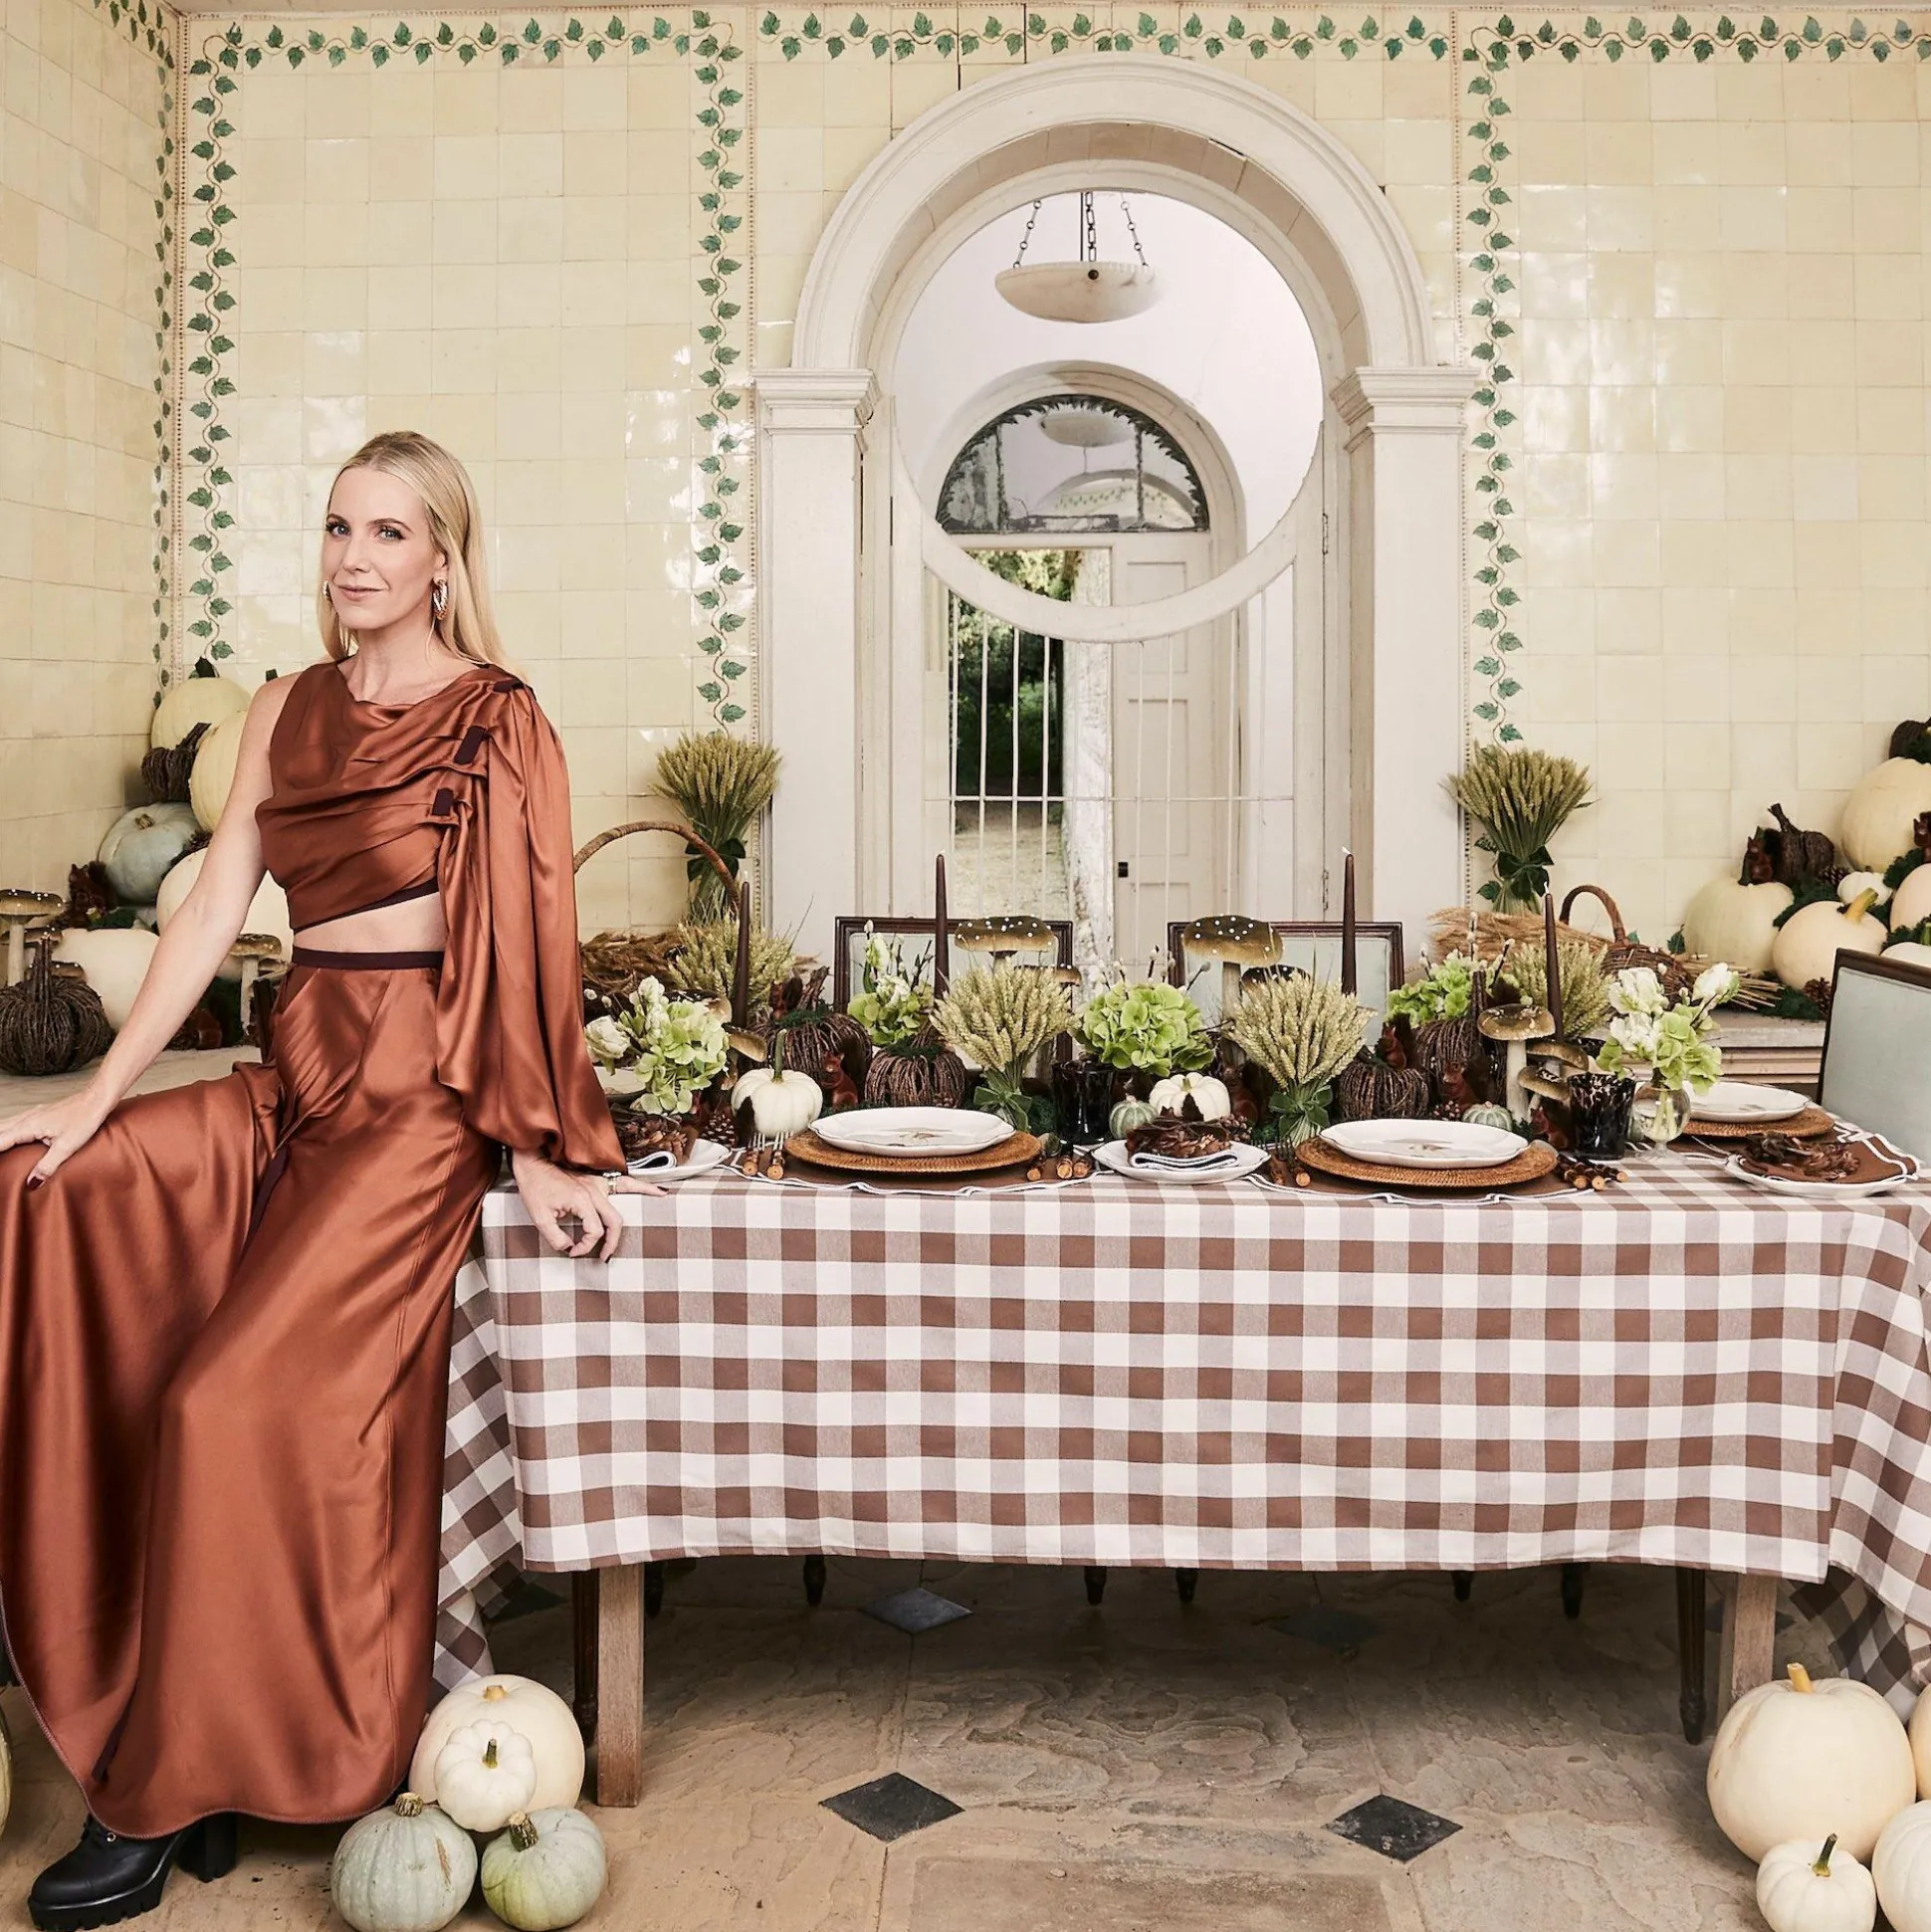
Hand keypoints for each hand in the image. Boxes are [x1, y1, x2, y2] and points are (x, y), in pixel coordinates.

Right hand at [0, 1087, 112, 1187]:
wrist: (96, 1099)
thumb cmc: (84, 1119)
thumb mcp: (67, 1147)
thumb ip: (47, 1166)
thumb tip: (32, 1183)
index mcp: (27, 1127)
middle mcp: (26, 1118)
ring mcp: (32, 1114)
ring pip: (5, 1125)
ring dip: (0, 1136)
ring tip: (1, 1150)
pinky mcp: (40, 1113)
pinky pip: (15, 1122)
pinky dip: (6, 1130)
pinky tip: (11, 1135)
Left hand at [510, 1151, 659, 1260]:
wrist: (532, 1163)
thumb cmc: (534, 1187)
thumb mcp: (538, 1217)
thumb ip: (555, 1236)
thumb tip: (568, 1248)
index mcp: (582, 1200)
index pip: (594, 1231)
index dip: (584, 1246)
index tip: (572, 1251)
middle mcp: (594, 1191)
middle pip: (614, 1221)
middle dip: (612, 1242)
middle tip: (604, 1257)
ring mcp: (598, 1184)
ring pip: (629, 1194)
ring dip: (646, 1198)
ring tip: (662, 1200)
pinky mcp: (597, 1180)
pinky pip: (625, 1182)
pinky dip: (641, 1186)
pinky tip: (655, 1189)